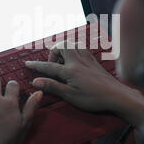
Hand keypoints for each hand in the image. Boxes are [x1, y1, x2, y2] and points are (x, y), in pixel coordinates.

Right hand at [25, 41, 143, 125]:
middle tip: (52, 65)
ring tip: (63, 63)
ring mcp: (87, 60)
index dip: (36, 65)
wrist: (117, 96)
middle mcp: (78, 62)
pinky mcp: (95, 62)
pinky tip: (76, 61)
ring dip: (65, 50)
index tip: (27, 64)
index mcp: (70, 71)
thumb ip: (53, 87)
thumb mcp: (71, 96)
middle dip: (53, 52)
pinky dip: (75, 51)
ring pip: (73, 45)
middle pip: (62, 46)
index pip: (49, 66)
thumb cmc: (94, 99)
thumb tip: (36, 82)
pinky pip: (83, 49)